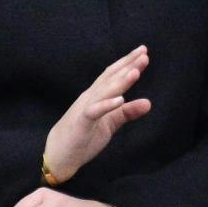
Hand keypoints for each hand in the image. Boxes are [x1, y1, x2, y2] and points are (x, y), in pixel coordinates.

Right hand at [40, 46, 151, 183]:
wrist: (59, 154)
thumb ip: (127, 112)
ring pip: (103, 92)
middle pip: (109, 78)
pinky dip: (106, 105)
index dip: (127, 63)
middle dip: (127, 65)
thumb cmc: (83, 136)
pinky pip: (94, 112)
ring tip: (135, 71)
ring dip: (120, 81)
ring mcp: (85, 109)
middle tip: (144, 53)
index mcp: (97, 96)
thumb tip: (149, 103)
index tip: (143, 52)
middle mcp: (90, 97)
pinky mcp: (81, 124)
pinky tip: (120, 99)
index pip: (113, 76)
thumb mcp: (110, 123)